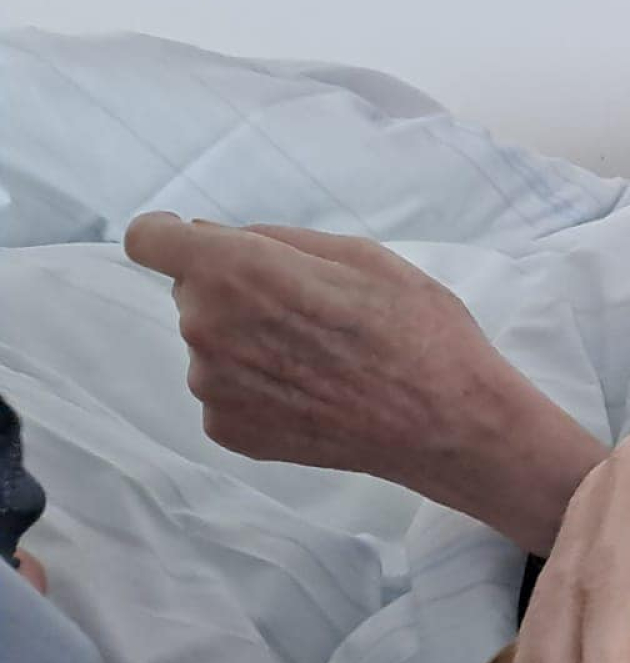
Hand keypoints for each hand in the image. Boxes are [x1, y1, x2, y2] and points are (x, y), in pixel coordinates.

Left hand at [124, 213, 605, 550]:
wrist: (448, 423)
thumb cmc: (418, 328)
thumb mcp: (361, 255)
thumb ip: (274, 238)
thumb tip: (212, 235)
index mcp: (237, 272)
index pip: (148, 239)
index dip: (169, 233)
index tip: (194, 239)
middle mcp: (207, 329)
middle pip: (192, 292)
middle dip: (235, 290)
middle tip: (309, 310)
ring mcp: (213, 386)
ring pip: (211, 343)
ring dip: (247, 341)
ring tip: (321, 357)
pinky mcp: (226, 429)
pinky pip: (226, 388)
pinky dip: (258, 385)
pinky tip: (313, 391)